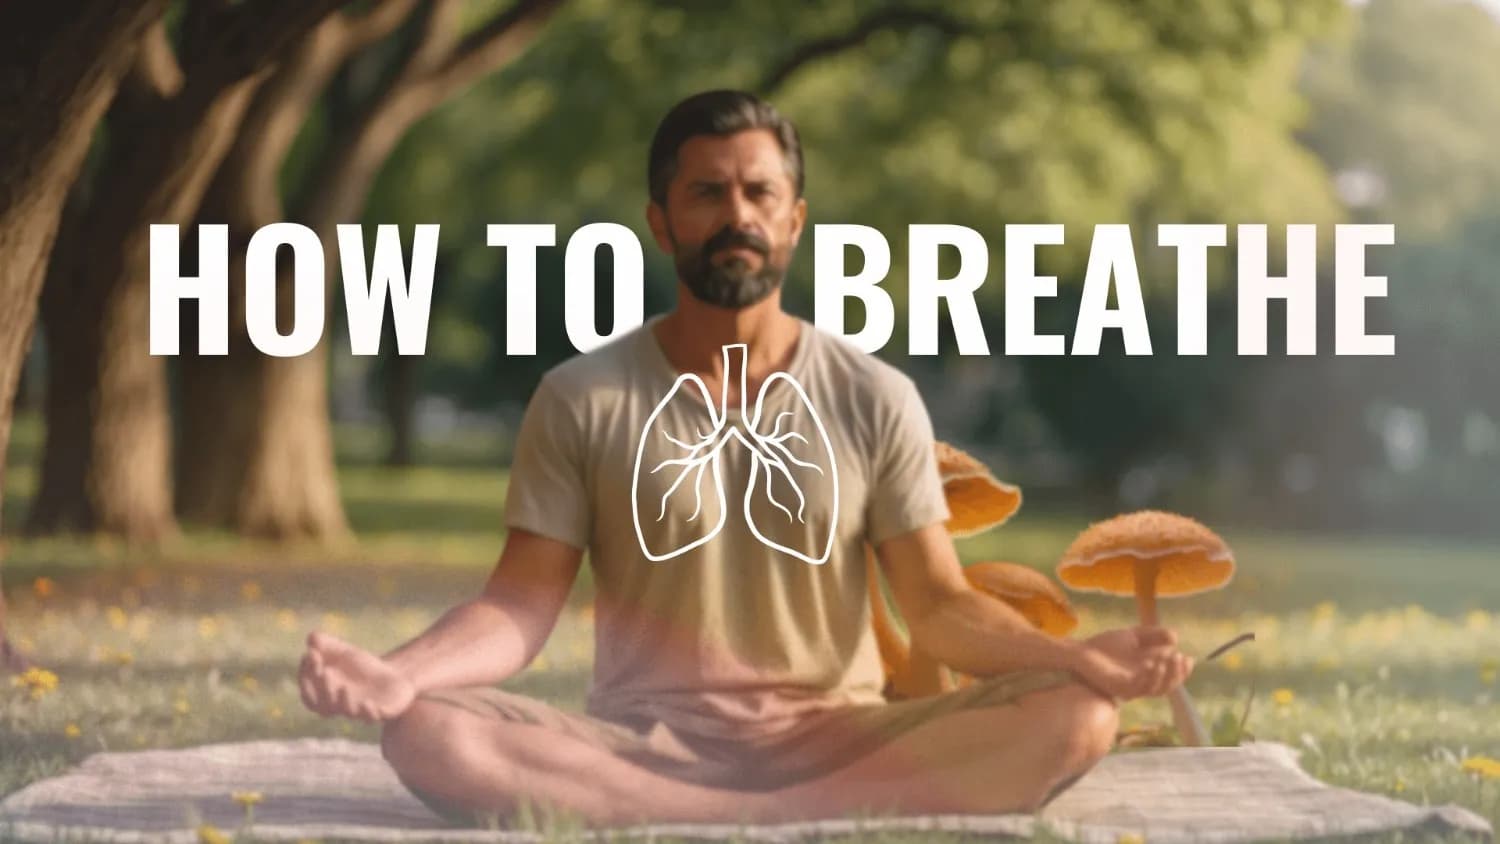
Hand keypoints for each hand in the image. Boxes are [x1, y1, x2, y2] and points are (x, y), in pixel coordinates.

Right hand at [298, 631, 415, 721]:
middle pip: (324, 706)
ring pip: (348, 712)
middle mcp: (341, 706)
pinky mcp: (382, 712)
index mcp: (327, 694)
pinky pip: (373, 717)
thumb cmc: (361, 667)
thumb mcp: (344, 652)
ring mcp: (361, 710)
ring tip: (344, 688)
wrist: (393, 677)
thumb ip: (327, 645)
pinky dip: (369, 712)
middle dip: (323, 689)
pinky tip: (367, 703)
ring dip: (344, 702)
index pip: (308, 692)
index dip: (306, 677)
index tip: (311, 655)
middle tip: (325, 671)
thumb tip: (312, 638)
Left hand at [1072, 626, 1193, 701]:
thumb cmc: (1105, 646)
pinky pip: (1138, 687)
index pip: (1170, 678)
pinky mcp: (1119, 688)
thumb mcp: (1132, 637)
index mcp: (1146, 674)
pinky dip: (1148, 676)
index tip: (1189, 658)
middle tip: (1181, 657)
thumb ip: (1152, 636)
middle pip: (1167, 687)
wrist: (1080, 652)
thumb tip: (1175, 637)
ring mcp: (1131, 688)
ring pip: (1155, 689)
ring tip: (1168, 657)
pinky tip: (1151, 663)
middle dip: (1177, 673)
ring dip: (1165, 675)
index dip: (1182, 671)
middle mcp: (1141, 684)